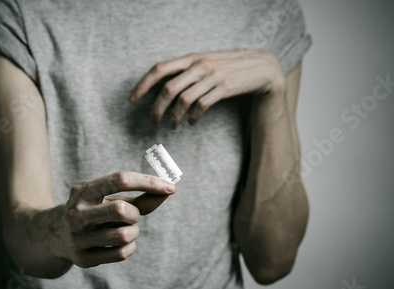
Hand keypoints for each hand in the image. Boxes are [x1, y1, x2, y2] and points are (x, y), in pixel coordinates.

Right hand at [49, 171, 175, 267]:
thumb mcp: (109, 198)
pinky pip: (122, 253)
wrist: (55, 235)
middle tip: (132, 216)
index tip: (171, 187)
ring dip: (134, 232)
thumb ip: (140, 197)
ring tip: (125, 230)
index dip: (149, 182)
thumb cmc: (93, 211)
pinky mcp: (83, 259)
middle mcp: (76, 213)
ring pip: (125, 235)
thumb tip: (169, 192)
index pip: (120, 179)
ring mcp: (78, 237)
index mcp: (83, 191)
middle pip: (122, 210)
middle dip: (135, 214)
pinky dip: (130, 246)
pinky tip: (121, 243)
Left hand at [128, 49, 285, 128]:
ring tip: (172, 126)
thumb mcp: (206, 63)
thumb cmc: (228, 67)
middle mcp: (199, 65)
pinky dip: (192, 117)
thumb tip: (162, 84)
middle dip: (156, 108)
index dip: (143, 84)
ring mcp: (213, 76)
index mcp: (191, 57)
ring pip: (183, 100)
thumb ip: (186, 70)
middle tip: (152, 123)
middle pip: (168, 88)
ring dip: (174, 117)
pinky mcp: (225, 88)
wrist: (262, 67)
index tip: (132, 99)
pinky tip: (191, 122)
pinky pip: (201, 105)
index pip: (159, 69)